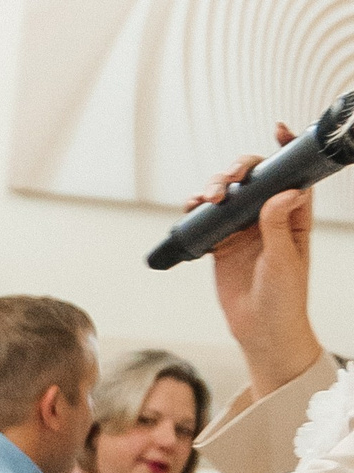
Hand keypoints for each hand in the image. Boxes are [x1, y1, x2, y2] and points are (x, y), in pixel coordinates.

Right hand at [198, 123, 323, 396]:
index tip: (277, 130)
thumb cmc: (284, 297)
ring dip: (212, 189)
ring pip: (226, 195)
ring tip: (203, 201)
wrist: (261, 330)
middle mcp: (268, 217)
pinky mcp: (221, 244)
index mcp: (293, 215)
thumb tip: (282, 191)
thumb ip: (279, 224)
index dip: (285, 149)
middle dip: (236, 172)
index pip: (291, 174)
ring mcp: (243, 230)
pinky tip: (191, 211)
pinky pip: (206, 220)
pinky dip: (196, 212)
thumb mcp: (283, 260)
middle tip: (224, 185)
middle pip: (252, 179)